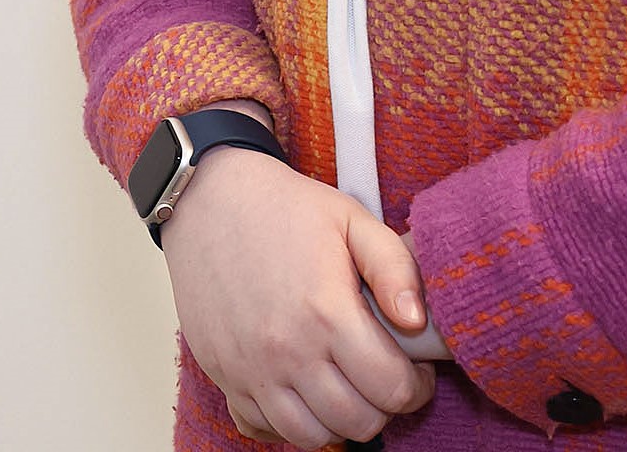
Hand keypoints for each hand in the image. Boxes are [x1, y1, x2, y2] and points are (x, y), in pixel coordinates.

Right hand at [162, 144, 437, 446]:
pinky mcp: (223, 374)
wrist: (207, 199)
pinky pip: (265, 428)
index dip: (417, 385)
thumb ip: (395, 268)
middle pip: (358, 422)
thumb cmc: (283, 208)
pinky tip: (303, 391)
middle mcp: (287, 350)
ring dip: (339, 420)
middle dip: (383, 406)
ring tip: (345, 386)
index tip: (415, 368)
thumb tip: (419, 322)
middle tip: (382, 377)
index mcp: (326, 313)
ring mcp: (250, 368)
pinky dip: (291, 422)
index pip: (392, 389)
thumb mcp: (352, 220)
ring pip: (313, 437)